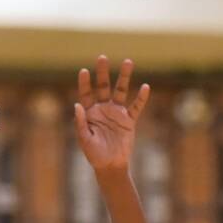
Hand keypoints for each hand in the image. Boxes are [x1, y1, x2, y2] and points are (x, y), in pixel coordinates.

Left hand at [73, 56, 148, 173]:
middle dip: (103, 73)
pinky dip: (141, 98)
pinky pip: (136, 106)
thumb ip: (80, 123)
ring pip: (121, 91)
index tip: (84, 71)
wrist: (110, 165)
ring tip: (127, 61)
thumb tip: (76, 105)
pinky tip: (145, 87)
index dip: (85, 83)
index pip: (86, 94)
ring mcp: (116, 113)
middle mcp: (103, 109)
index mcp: (89, 113)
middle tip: (102, 57)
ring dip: (124, 77)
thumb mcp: (85, 139)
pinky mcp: (129, 120)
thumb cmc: (94, 154)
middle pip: (103, 87)